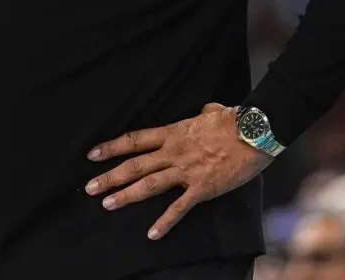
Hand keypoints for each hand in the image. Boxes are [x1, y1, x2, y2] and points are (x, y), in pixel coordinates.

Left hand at [84, 103, 272, 239]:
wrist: (255, 131)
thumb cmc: (235, 120)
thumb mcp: (213, 112)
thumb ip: (204, 113)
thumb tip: (205, 109)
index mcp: (173, 133)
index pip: (135, 140)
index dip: (112, 147)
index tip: (93, 155)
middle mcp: (174, 152)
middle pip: (134, 164)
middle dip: (109, 176)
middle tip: (89, 188)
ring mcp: (186, 170)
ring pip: (148, 184)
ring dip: (126, 195)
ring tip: (107, 204)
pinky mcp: (202, 187)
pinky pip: (179, 207)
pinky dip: (165, 222)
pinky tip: (152, 234)